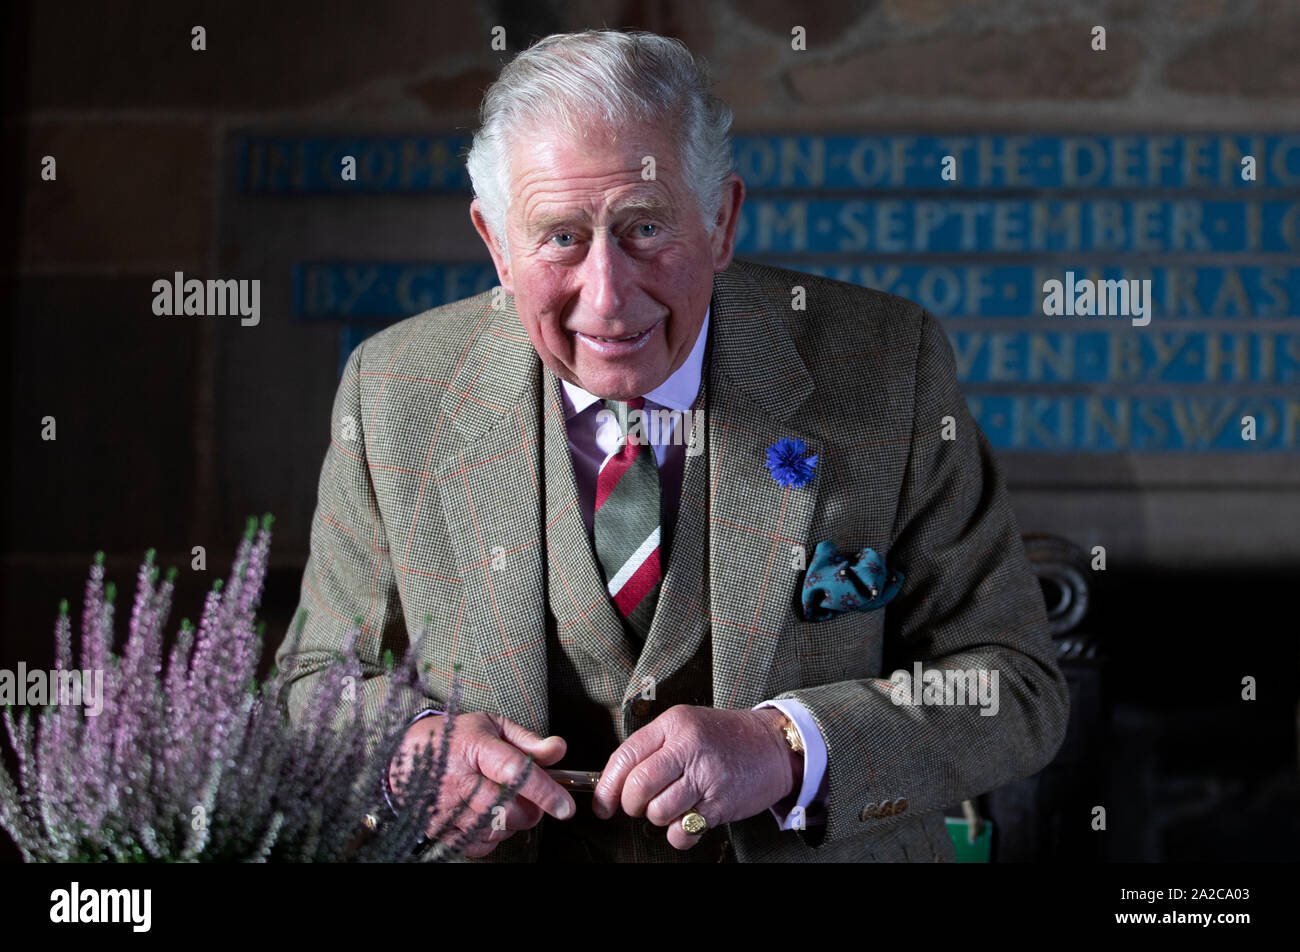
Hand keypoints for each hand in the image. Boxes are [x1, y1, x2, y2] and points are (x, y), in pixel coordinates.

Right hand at [388, 711, 575, 858]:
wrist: (403, 754)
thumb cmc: (454, 738)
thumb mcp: (491, 726)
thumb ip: (527, 740)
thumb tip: (559, 749)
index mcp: (474, 747)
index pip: (515, 772)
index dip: (544, 791)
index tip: (565, 806)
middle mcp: (457, 779)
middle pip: (507, 810)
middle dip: (531, 811)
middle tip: (532, 800)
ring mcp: (445, 807)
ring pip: (495, 831)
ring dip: (512, 823)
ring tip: (507, 803)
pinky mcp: (437, 828)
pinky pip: (478, 845)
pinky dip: (493, 837)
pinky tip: (489, 817)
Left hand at [591, 705, 799, 849]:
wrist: (773, 746)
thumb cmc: (726, 738)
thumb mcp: (686, 726)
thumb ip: (653, 748)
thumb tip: (615, 783)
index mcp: (674, 724)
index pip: (626, 756)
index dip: (608, 785)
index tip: (603, 803)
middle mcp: (688, 747)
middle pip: (638, 786)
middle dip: (631, 804)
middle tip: (640, 804)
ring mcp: (706, 776)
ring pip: (657, 811)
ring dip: (658, 817)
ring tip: (674, 805)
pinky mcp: (720, 804)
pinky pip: (683, 831)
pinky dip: (679, 833)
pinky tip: (689, 818)